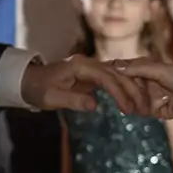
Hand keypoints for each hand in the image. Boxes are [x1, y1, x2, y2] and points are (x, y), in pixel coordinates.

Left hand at [22, 53, 151, 115]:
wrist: (29, 81)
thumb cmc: (39, 90)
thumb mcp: (52, 98)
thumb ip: (73, 100)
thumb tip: (94, 105)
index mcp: (80, 66)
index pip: (106, 77)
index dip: (119, 92)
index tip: (128, 108)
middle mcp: (89, 63)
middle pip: (117, 74)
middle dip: (132, 90)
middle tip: (143, 109)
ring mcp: (92, 67)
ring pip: (118, 75)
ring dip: (132, 89)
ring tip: (142, 106)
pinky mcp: (93, 74)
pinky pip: (113, 80)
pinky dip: (124, 89)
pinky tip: (133, 100)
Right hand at [111, 59, 172, 119]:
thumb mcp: (158, 69)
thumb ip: (137, 69)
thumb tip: (115, 66)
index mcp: (147, 69)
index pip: (126, 70)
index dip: (115, 71)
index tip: (102, 72)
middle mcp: (147, 83)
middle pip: (127, 86)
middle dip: (121, 88)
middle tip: (110, 89)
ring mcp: (151, 97)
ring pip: (133, 99)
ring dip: (129, 100)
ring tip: (122, 99)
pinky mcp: (156, 111)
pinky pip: (142, 111)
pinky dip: (137, 110)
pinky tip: (132, 108)